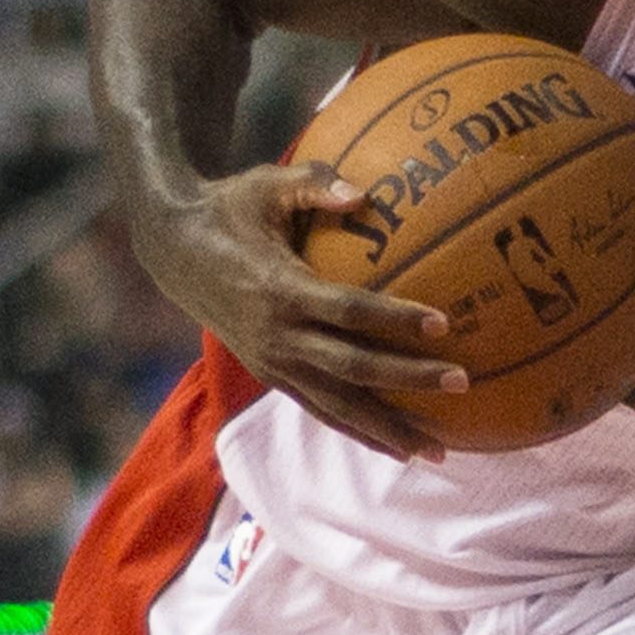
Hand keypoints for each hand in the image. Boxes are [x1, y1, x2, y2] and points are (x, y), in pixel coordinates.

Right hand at [142, 162, 467, 463]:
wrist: (171, 250)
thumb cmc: (228, 209)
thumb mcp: (265, 184)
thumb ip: (314, 183)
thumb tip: (364, 193)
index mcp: (281, 289)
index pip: (349, 310)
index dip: (395, 318)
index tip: (443, 323)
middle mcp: (278, 336)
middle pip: (353, 367)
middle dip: (409, 378)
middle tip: (462, 381)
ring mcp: (273, 363)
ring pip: (338, 406)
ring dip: (389, 429)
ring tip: (439, 451)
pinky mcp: (270, 376)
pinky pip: (321, 410)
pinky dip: (360, 431)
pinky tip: (397, 447)